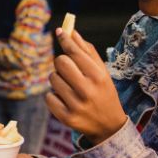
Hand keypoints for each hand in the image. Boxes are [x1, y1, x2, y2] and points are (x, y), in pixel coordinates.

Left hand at [46, 28, 127, 143]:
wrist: (108, 125)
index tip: (60, 33)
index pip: (74, 52)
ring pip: (52, 79)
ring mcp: (76, 105)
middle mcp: (87, 90)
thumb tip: (70, 31)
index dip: (65, 40)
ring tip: (70, 87)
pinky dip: (54, 96)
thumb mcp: (101, 71)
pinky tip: (66, 100)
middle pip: (60, 62)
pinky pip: (48, 97)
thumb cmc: (103, 92)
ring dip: (58, 80)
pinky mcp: (66, 117)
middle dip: (62, 63)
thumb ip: (87, 51)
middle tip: (68, 69)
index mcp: (98, 76)